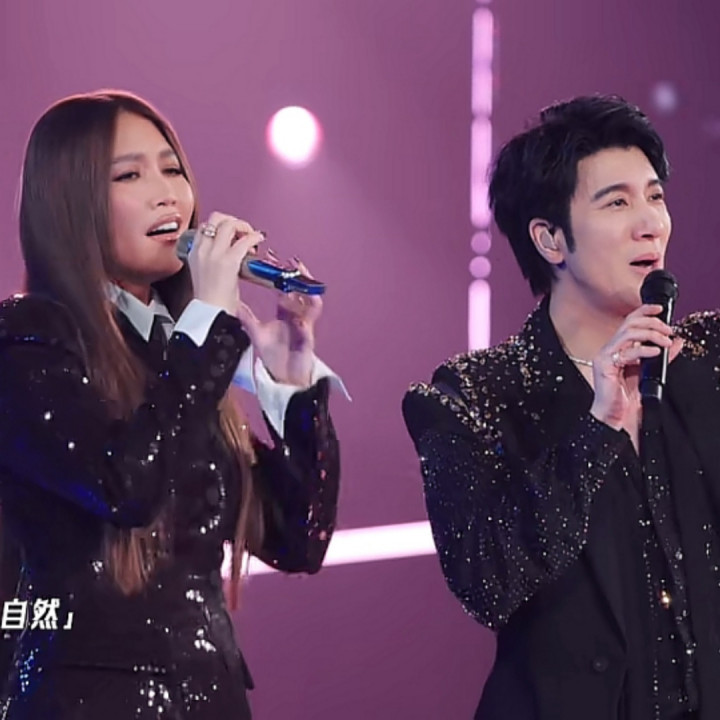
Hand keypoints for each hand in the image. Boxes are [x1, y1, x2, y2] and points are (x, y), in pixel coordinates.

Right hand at [188, 212, 264, 314]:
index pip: (205, 226)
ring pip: (229, 224)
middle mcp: (202, 249)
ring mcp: (215, 254)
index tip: (233, 234)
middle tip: (243, 231)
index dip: (222, 225)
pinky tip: (259, 239)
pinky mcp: (229, 261)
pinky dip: (254, 236)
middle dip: (233, 221)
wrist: (210, 313)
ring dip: (244, 227)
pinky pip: (244, 240)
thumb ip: (212, 260)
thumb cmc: (210, 300)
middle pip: (217, 219)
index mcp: (194, 252)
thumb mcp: (203, 273)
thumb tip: (229, 253)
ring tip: (252, 237)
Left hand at [236, 253, 322, 386]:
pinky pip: (313, 316)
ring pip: (308, 298)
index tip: (272, 259)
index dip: (278, 274)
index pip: (282, 288)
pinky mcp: (309, 332)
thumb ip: (246, 316)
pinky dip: (312, 305)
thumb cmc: (274, 356)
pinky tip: (310, 296)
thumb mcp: (256, 332)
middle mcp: (295, 313)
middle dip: (295, 274)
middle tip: (291, 260)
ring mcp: (304, 322)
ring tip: (302, 272)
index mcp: (284, 311)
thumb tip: (232, 303)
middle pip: (298, 289)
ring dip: (306, 285)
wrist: (284, 376)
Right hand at [590, 304, 682, 429]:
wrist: (613, 416)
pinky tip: (656, 353)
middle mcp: (609, 350)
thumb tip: (677, 343)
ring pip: (628, 333)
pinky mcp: (604, 365)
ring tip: (665, 341)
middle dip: (651, 322)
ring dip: (650, 334)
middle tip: (668, 330)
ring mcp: (605, 356)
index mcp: (617, 349)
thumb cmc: (624, 399)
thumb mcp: (648, 374)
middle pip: (629, 324)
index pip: (629, 323)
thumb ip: (662, 358)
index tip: (660, 309)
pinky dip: (644, 350)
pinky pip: (626, 352)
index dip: (644, 312)